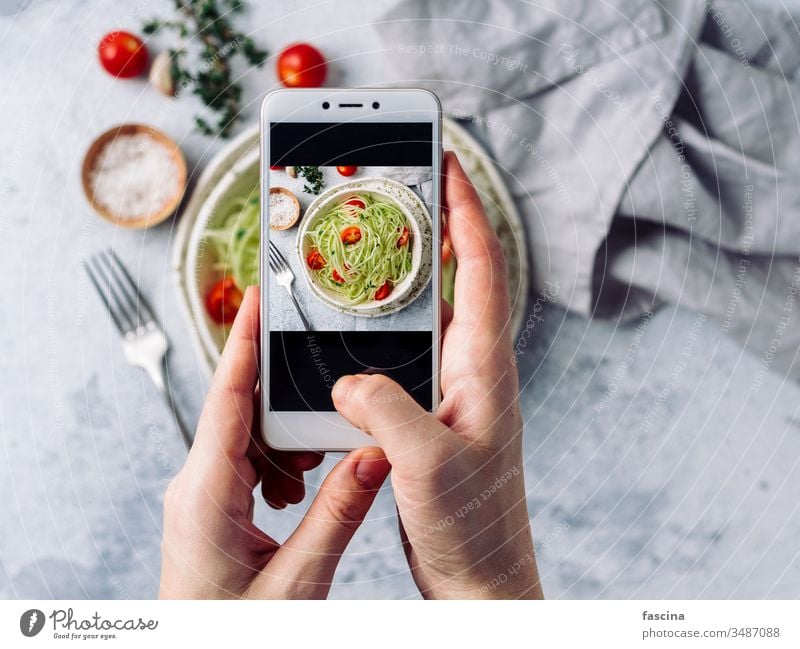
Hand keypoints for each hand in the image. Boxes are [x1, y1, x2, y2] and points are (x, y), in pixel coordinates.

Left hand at [159, 287, 389, 598]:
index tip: (254, 299)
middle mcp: (196, 485)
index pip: (226, 399)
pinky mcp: (213, 506)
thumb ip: (337, 516)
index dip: (241, 343)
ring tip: (313, 470)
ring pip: (247, 437)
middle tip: (320, 385)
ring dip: (287, 441)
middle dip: (283, 396)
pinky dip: (281, 463)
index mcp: (205, 494)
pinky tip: (301, 489)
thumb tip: (375, 456)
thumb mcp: (296, 582)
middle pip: (240, 409)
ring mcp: (202, 495)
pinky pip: (248, 462)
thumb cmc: (234, 632)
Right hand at [331, 152, 542, 598]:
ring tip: (369, 242)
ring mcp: (453, 388)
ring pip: (426, 314)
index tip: (446, 162)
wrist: (479, 577)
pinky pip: (406, 353)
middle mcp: (473, 368)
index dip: (463, 210)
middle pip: (453, 277)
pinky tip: (354, 327)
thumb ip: (385, 409)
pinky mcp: (430, 411)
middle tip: (400, 187)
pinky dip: (382, 327)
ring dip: (402, 276)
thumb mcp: (425, 463)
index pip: (478, 266)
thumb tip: (347, 379)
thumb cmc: (471, 525)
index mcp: (483, 365)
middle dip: (432, 225)